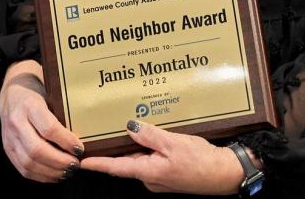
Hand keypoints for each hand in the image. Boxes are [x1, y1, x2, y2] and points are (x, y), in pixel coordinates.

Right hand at [0, 60, 83, 181]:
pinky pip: (23, 169)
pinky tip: (55, 175)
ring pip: (29, 163)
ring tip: (68, 171)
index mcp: (29, 105)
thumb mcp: (50, 95)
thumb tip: (87, 134)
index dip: (66, 141)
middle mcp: (16, 122)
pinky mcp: (7, 149)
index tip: (80, 148)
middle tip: (76, 164)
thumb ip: (63, 113)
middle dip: (59, 161)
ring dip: (51, 171)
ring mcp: (9, 138)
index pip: (48, 128)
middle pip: (37, 150)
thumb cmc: (39, 93)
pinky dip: (41, 176)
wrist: (12, 93)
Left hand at [80, 120, 248, 193]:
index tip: (80, 161)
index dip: (97, 163)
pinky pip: (153, 158)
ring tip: (126, 126)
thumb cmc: (201, 161)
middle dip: (115, 148)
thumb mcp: (174, 143)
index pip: (115, 167)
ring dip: (134, 145)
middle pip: (126, 161)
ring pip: (140, 158)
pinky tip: (152, 134)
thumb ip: (150, 135)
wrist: (224, 174)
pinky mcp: (169, 172)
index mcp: (148, 171)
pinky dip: (149, 147)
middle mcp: (150, 177)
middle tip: (101, 132)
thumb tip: (129, 126)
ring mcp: (160, 176)